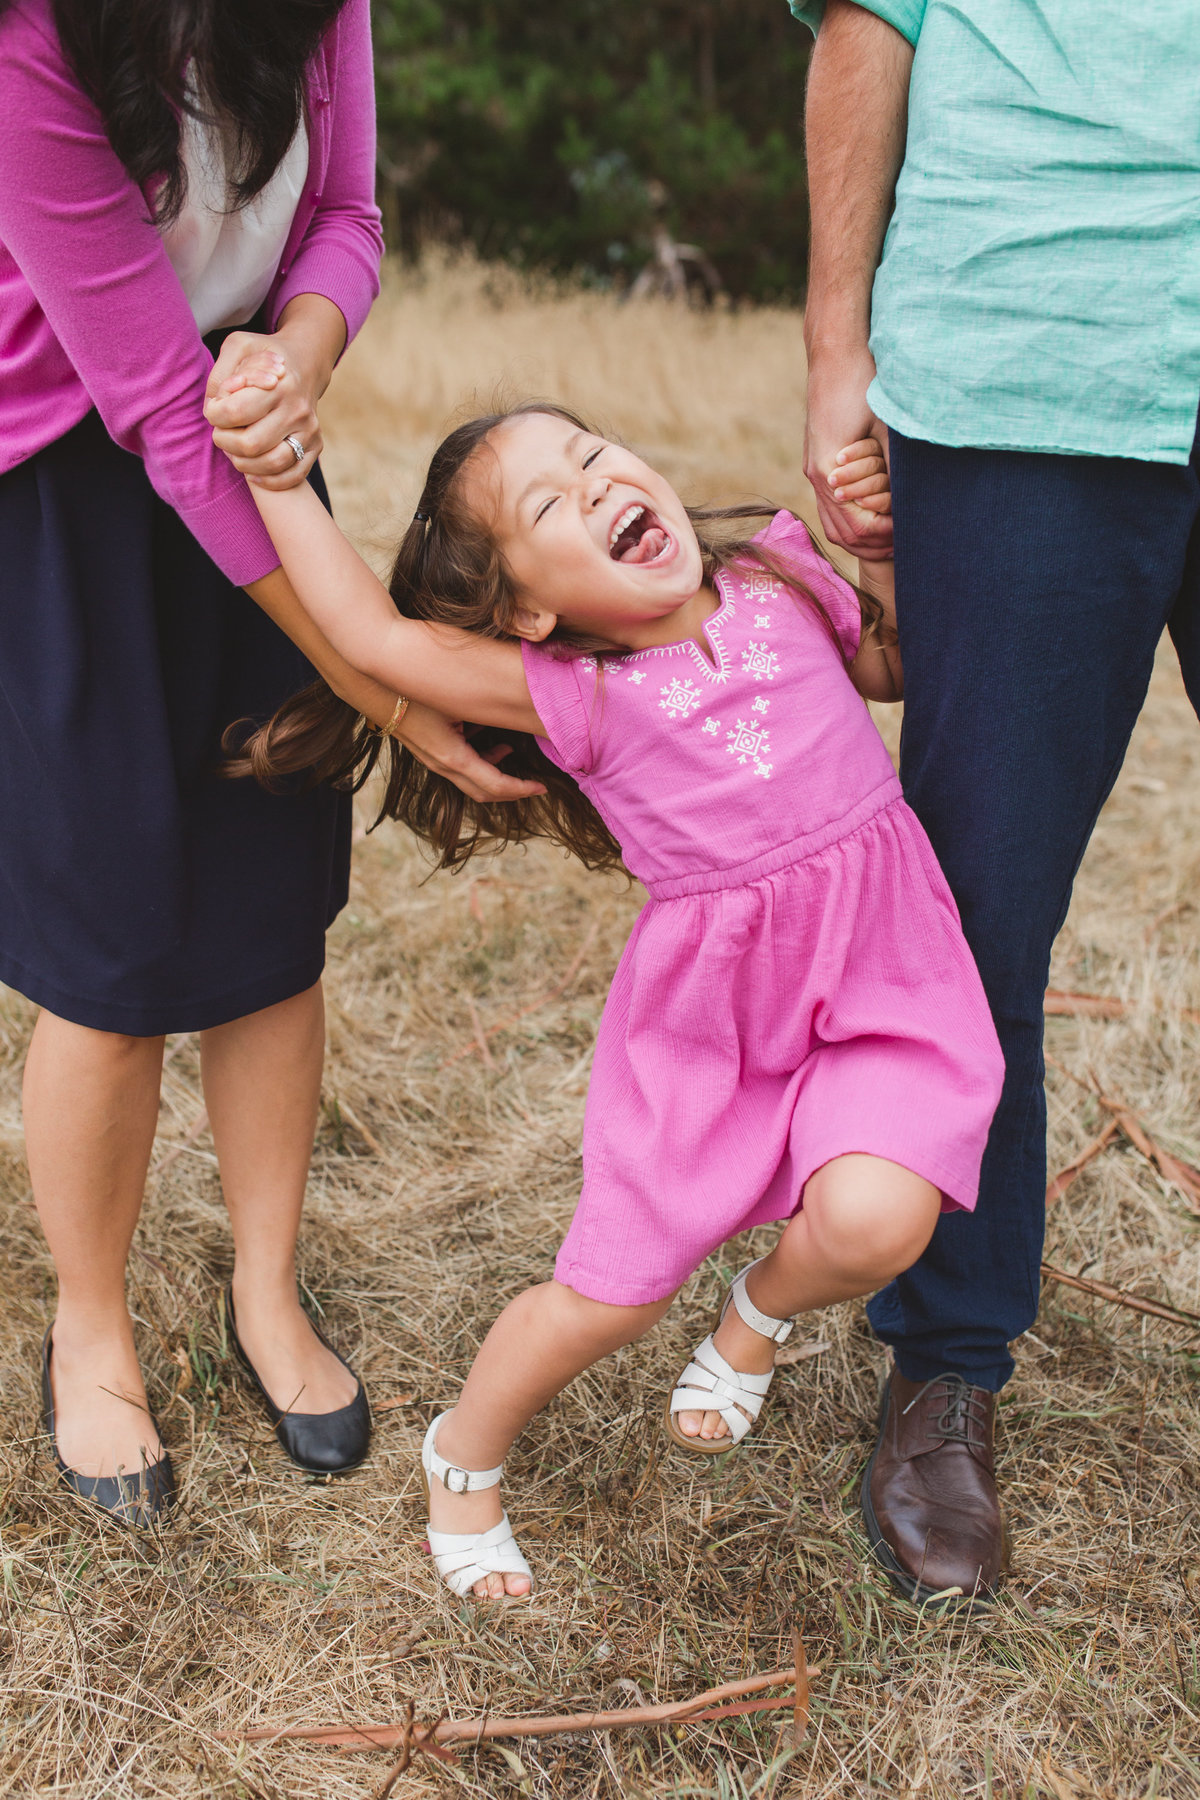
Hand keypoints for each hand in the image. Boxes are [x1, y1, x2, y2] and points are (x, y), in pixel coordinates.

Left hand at [204, 332, 322, 488]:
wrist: (305, 363)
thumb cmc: (264, 356)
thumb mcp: (238, 346)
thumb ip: (221, 372)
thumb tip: (215, 405)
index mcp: (278, 384)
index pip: (235, 413)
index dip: (214, 416)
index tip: (214, 410)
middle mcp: (298, 409)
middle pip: (250, 444)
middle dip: (225, 442)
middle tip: (221, 432)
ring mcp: (310, 430)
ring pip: (271, 464)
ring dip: (243, 464)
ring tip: (234, 450)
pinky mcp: (316, 446)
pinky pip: (293, 476)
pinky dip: (268, 481)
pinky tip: (252, 472)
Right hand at [391, 702, 546, 804]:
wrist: (374, 685)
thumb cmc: (419, 688)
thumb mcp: (459, 703)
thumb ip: (488, 715)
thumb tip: (520, 713)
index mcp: (453, 758)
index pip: (495, 785)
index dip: (521, 789)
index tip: (541, 787)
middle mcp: (442, 765)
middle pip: (483, 792)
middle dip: (512, 790)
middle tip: (534, 785)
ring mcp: (432, 760)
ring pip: (470, 780)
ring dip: (493, 771)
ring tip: (508, 749)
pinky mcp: (427, 751)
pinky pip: (458, 765)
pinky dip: (477, 759)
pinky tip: (484, 738)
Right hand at [803, 345, 893, 560]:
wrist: (834, 353)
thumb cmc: (862, 384)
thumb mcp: (887, 426)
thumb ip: (895, 467)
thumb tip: (913, 502)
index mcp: (830, 471)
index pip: (859, 526)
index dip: (887, 534)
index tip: (912, 531)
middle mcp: (816, 476)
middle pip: (843, 535)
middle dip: (874, 545)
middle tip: (905, 546)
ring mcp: (812, 470)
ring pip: (832, 525)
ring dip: (861, 539)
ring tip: (890, 539)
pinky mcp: (815, 462)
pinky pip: (830, 507)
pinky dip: (850, 521)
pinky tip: (873, 518)